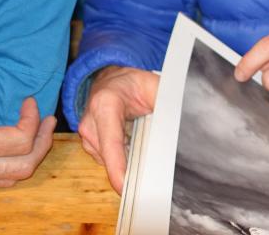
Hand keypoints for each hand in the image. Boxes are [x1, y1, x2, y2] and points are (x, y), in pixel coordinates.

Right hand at [0, 54, 53, 206]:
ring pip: (12, 179)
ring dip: (29, 157)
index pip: (19, 140)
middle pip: (26, 165)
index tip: (28, 102)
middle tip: (46, 121)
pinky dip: (9, 168)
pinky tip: (3, 152)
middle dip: (43, 142)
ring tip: (32, 136)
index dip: (32, 120)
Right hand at [76, 65, 157, 193]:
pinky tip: (130, 143)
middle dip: (130, 167)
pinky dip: (121, 158)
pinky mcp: (88, 143)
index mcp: (105, 105)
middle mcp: (91, 122)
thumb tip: (182, 119)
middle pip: (110, 158)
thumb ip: (166, 101)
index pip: (110, 143)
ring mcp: (87, 134)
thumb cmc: (133, 83)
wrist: (111, 80)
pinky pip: (107, 160)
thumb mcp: (153, 85)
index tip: (125, 187)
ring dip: (127, 159)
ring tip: (139, 140)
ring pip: (109, 162)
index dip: (117, 168)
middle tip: (152, 169)